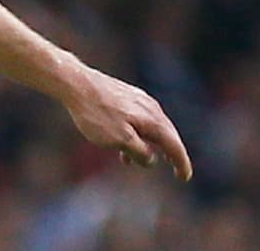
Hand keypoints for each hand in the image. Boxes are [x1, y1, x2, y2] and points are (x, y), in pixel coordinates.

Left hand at [62, 65, 192, 181]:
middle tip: (176, 169)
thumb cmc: (96, 113)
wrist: (75, 83)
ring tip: (134, 161)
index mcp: (153, 120)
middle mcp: (150, 107)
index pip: (174, 145)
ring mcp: (137, 99)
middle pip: (167, 134)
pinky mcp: (124, 95)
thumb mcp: (120, 140)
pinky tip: (121, 142)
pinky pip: (138, 118)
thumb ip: (140, 152)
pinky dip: (136, 134)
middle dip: (170, 153)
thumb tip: (153, 159)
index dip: (181, 163)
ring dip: (148, 144)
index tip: (184, 177)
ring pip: (150, 126)